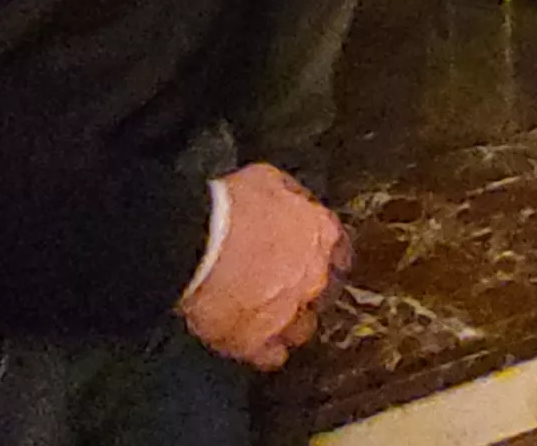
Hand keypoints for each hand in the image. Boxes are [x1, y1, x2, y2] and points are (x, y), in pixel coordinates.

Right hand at [179, 162, 348, 369]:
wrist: (197, 242)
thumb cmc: (229, 207)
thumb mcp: (268, 179)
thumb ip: (291, 196)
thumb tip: (294, 202)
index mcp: (320, 237)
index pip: (339, 253)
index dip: (322, 257)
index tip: (309, 259)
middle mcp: (313, 280)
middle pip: (320, 293)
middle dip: (303, 290)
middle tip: (277, 285)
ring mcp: (288, 315)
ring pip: (301, 329)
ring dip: (287, 323)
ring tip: (265, 317)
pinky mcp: (258, 342)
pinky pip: (271, 357)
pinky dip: (263, 351)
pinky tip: (252, 342)